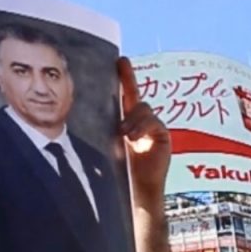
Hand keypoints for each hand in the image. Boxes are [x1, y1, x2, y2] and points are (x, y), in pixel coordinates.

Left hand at [118, 57, 170, 199]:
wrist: (139, 191)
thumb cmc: (122, 173)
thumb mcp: (110, 147)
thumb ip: (109, 131)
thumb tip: (87, 116)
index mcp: (128, 123)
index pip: (127, 96)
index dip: (125, 77)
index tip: (119, 60)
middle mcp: (142, 122)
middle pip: (136, 96)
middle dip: (129, 78)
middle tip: (121, 63)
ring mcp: (154, 128)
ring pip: (143, 109)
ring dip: (132, 120)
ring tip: (123, 134)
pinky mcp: (163, 136)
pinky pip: (154, 123)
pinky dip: (142, 128)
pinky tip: (133, 138)